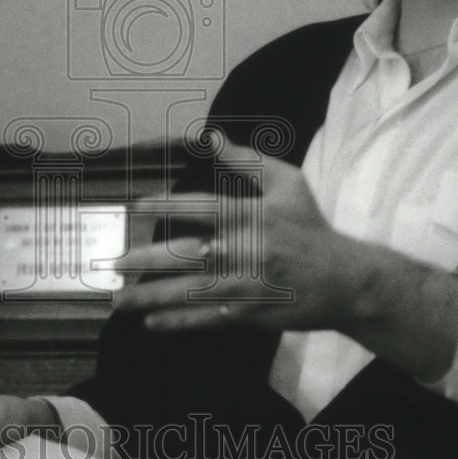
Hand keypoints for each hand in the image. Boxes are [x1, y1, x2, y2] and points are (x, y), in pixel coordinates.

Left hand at [116, 142, 372, 332]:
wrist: (345, 280)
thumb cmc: (311, 227)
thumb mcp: (288, 184)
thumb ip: (247, 161)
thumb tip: (213, 136)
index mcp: (248, 216)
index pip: (198, 208)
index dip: (165, 206)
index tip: (135, 206)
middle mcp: (240, 251)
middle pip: (183, 255)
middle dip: (144, 261)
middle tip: (113, 263)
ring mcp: (242, 287)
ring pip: (187, 293)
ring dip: (149, 298)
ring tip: (118, 299)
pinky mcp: (247, 314)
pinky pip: (205, 319)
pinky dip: (177, 322)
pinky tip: (152, 322)